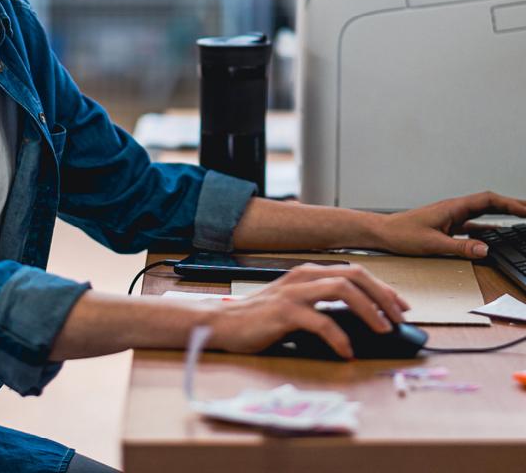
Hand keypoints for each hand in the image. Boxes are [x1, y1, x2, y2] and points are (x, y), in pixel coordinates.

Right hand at [205, 262, 408, 359]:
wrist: (223, 324)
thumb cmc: (260, 319)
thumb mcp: (295, 306)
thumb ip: (321, 306)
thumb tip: (359, 322)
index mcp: (307, 274)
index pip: (354, 272)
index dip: (381, 288)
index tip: (400, 307)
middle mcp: (302, 277)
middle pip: (354, 275)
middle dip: (382, 296)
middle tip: (399, 319)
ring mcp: (293, 293)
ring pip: (341, 289)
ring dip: (368, 310)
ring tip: (382, 331)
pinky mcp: (284, 312)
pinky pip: (320, 322)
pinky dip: (340, 338)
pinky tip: (347, 352)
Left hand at [373, 191, 525, 258]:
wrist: (383, 232)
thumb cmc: (402, 233)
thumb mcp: (433, 243)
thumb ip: (460, 246)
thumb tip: (485, 248)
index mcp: (453, 208)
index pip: (487, 201)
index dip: (509, 204)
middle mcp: (454, 209)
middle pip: (489, 203)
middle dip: (512, 205)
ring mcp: (451, 217)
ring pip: (482, 213)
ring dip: (502, 214)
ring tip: (521, 218)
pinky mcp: (447, 226)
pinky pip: (473, 225)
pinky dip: (487, 228)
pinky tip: (496, 234)